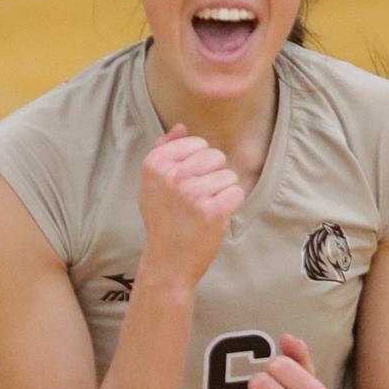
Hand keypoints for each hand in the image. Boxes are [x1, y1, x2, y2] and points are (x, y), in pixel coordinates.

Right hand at [137, 123, 245, 285]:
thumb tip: (181, 126)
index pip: (196, 143)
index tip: (186, 184)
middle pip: (215, 155)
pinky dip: (232, 204)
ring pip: (228, 174)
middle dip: (213, 175)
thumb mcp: (152, 184)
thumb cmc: (163, 220)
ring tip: (205, 209)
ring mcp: (191, 193)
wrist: (168, 262)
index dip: (198, 163)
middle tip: (197, 199)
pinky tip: (216, 216)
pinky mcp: (211, 211)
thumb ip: (163, 151)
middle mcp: (171, 175)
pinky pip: (237, 192)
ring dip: (223, 192)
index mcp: (155, 164)